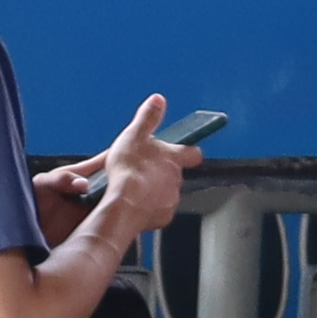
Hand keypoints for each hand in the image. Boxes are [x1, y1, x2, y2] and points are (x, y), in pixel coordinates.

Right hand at [74, 95, 185, 246]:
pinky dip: (148, 208)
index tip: (185, 150)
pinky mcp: (163, 217)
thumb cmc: (129, 170)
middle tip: (142, 169)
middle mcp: (177, 179)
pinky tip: (133, 203)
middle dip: (162, 172)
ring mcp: (171, 199)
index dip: (188, 151)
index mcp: (174, 158)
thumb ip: (148, 118)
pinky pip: (157, 211)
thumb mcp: (135, 135)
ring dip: (154, 190)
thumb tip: (158, 100)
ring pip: (166, 193)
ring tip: (134, 187)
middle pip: (175, 174)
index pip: (192, 153)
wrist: (124, 204)